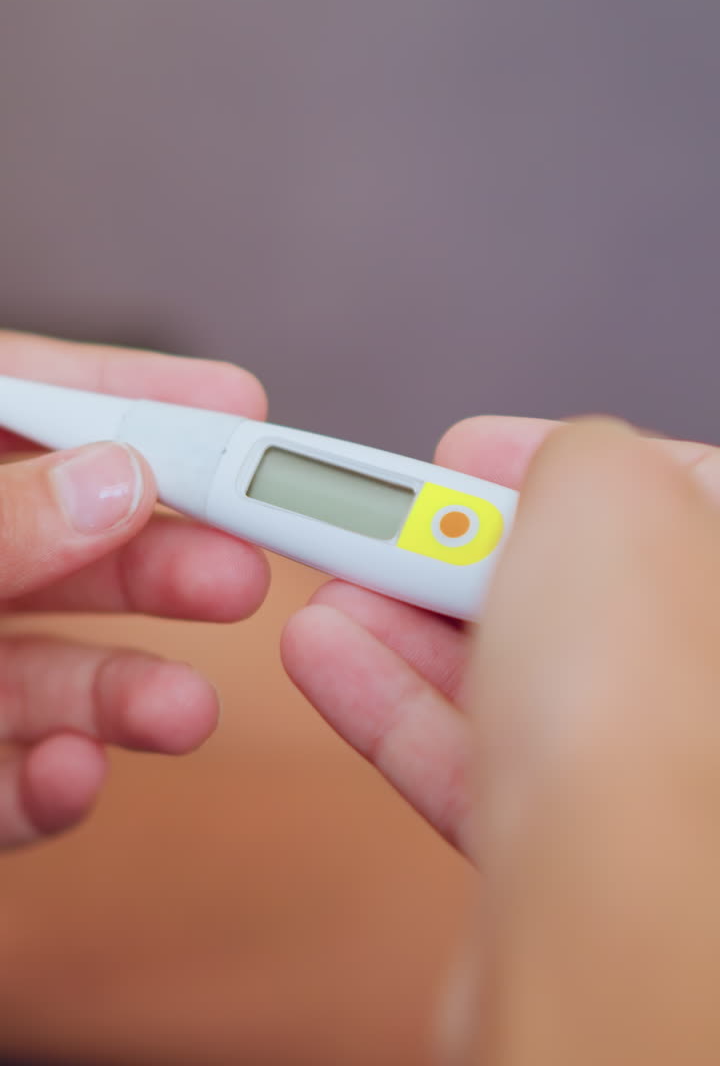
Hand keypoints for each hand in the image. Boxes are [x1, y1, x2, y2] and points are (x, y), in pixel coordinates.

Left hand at [0, 331, 268, 848]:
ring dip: (126, 695)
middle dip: (163, 560)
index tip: (236, 402)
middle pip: (67, 544)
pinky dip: (44, 789)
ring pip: (45, 673)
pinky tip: (72, 776)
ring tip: (189, 714)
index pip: (26, 404)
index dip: (132, 395)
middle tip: (244, 571)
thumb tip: (121, 480)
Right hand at [282, 415, 719, 856]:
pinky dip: (398, 709)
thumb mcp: (603, 486)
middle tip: (377, 524)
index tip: (465, 456)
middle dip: (459, 553)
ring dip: (409, 629)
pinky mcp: (580, 868)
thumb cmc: (648, 697)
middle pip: (579, 593)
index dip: (552, 465)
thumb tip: (545, 470)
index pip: (672, 490)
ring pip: (522, 683)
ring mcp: (663, 786)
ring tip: (329, 585)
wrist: (610, 909)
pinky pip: (481, 767)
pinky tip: (328, 657)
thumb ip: (574, 455)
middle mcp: (713, 689)